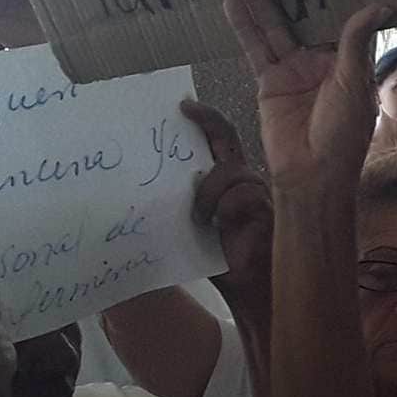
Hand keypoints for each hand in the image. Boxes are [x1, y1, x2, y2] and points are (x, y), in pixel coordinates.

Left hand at [185, 101, 271, 316]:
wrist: (247, 291)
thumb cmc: (219, 260)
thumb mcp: (187, 228)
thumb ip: (173, 207)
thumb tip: (129, 197)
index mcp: (227, 181)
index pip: (220, 138)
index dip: (205, 118)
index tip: (182, 104)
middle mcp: (245, 181)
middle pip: (226, 142)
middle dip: (205, 126)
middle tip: (181, 116)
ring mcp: (258, 194)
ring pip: (230, 171)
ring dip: (207, 193)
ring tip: (199, 219)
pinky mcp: (267, 212)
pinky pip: (242, 196)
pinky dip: (224, 209)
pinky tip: (218, 227)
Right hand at [222, 0, 393, 191]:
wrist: (311, 174)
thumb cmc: (343, 134)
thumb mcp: (353, 82)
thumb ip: (356, 42)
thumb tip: (382, 5)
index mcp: (347, 61)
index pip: (340, 19)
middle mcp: (319, 62)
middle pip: (302, 17)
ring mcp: (292, 70)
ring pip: (274, 27)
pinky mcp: (268, 81)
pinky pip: (254, 48)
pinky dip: (244, 26)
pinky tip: (232, 1)